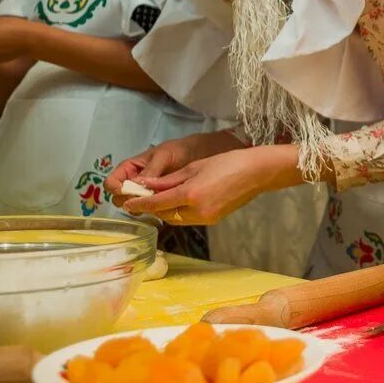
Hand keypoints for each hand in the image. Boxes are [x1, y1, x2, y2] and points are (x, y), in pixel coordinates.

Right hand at [105, 137, 202, 206]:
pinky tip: (162, 207)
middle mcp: (133, 181)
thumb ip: (151, 170)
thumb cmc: (177, 151)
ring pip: (132, 205)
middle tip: (144, 200)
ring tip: (155, 203)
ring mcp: (144, 192)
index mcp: (129, 168)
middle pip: (118, 197)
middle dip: (127, 201)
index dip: (115, 189)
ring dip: (139, 207)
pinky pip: (147, 208)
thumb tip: (136, 184)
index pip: (111, 183)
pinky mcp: (156, 199)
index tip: (127, 193)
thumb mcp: (163, 156)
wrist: (197, 155)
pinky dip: (151, 209)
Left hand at [120, 146, 290, 224]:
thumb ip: (169, 180)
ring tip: (158, 200)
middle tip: (141, 200)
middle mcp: (197, 211)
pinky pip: (189, 219)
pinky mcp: (214, 220)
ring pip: (176, 219)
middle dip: (152, 208)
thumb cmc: (227, 162)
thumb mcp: (194, 167)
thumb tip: (147, 186)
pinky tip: (178, 202)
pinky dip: (179, 212)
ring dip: (165, 211)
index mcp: (190, 194)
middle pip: (165, 215)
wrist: (257, 172)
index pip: (157, 203)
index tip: (127, 204)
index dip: (140, 204)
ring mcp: (206, 218)